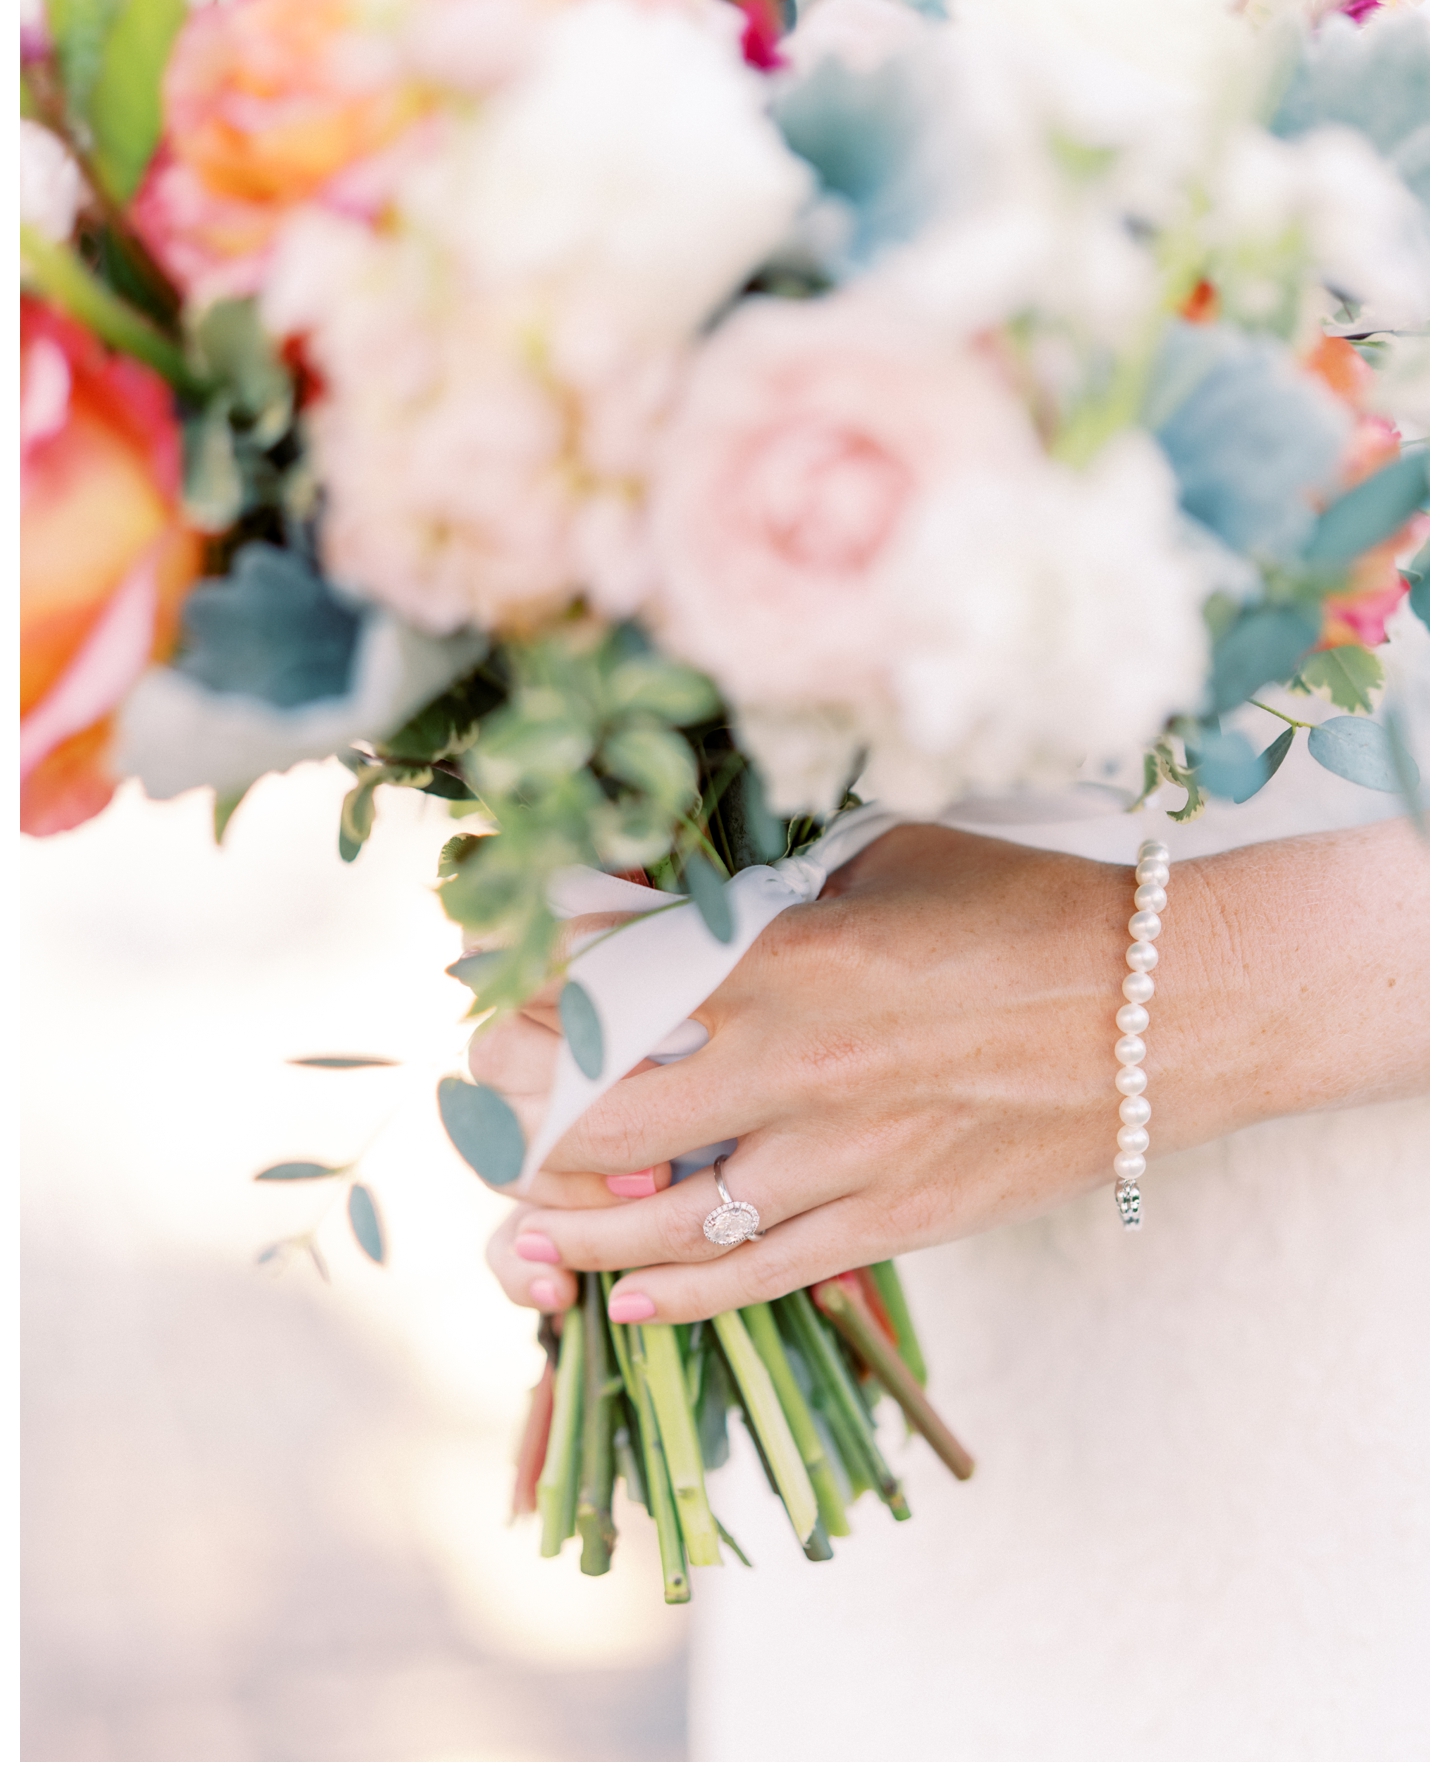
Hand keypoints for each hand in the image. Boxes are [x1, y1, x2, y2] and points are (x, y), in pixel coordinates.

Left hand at [479, 819, 1426, 1322]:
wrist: (1166, 1012)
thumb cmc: (1026, 912)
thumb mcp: (881, 866)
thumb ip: (761, 894)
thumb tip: (647, 903)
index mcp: (793, 963)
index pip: (611, 985)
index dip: (529, 985)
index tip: (492, 978)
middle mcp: (800, 1074)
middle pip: (605, 1117)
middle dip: (521, 1109)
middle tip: (486, 1095)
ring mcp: (845, 1163)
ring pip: (665, 1222)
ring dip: (573, 1226)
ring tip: (516, 1226)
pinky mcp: (892, 1223)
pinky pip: (760, 1278)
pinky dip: (679, 1296)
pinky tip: (623, 1298)